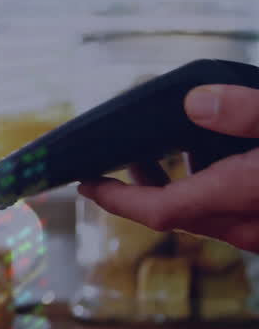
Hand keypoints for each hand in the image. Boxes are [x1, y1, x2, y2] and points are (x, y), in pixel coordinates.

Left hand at [77, 84, 258, 250]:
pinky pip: (226, 212)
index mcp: (243, 195)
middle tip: (113, 154)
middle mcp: (250, 225)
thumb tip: (194, 103)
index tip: (86, 185)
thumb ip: (247, 112)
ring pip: (201, 214)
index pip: (161, 210)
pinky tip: (208, 154)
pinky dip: (204, 187)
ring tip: (153, 148)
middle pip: (175, 213)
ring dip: (173, 186)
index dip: (117, 200)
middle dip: (137, 187)